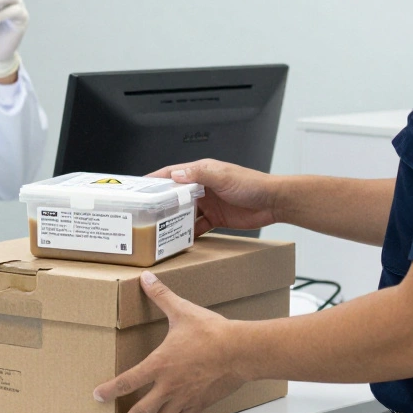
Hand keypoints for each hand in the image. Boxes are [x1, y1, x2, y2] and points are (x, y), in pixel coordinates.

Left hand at [93, 272, 248, 412]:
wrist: (240, 351)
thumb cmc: (212, 333)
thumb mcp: (182, 311)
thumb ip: (161, 296)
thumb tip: (146, 279)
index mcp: (160, 364)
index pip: (127, 381)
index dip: (109, 390)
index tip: (98, 396)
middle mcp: (168, 386)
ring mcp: (184, 398)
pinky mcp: (199, 404)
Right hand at [149, 159, 279, 236]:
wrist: (272, 202)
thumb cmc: (252, 184)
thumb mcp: (223, 176)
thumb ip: (200, 174)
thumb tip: (176, 174)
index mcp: (202, 172)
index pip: (172, 173)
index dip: (155, 180)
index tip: (139, 187)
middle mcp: (203, 187)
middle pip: (176, 195)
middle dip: (161, 203)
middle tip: (145, 214)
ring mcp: (209, 203)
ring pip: (184, 213)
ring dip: (174, 220)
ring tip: (159, 230)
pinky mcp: (216, 218)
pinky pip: (197, 226)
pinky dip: (188, 233)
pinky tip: (180, 240)